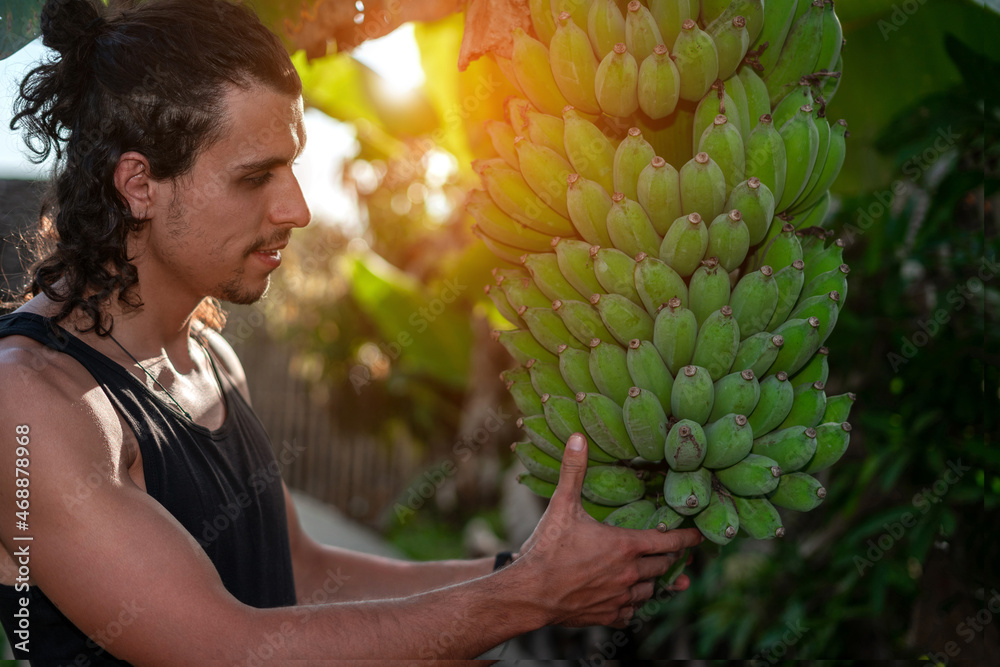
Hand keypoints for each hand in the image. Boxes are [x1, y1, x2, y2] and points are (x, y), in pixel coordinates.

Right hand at [514, 433, 703, 627]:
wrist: (530, 593)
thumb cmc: (547, 548)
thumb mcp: (561, 505)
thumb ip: (573, 470)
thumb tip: (577, 437)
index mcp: (625, 546)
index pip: (668, 541)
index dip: (687, 538)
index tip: (698, 537)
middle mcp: (629, 573)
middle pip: (662, 566)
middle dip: (669, 559)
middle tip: (674, 554)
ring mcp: (620, 598)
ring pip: (649, 590)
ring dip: (652, 582)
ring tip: (653, 576)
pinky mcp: (608, 616)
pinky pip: (631, 612)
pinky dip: (632, 604)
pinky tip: (627, 599)